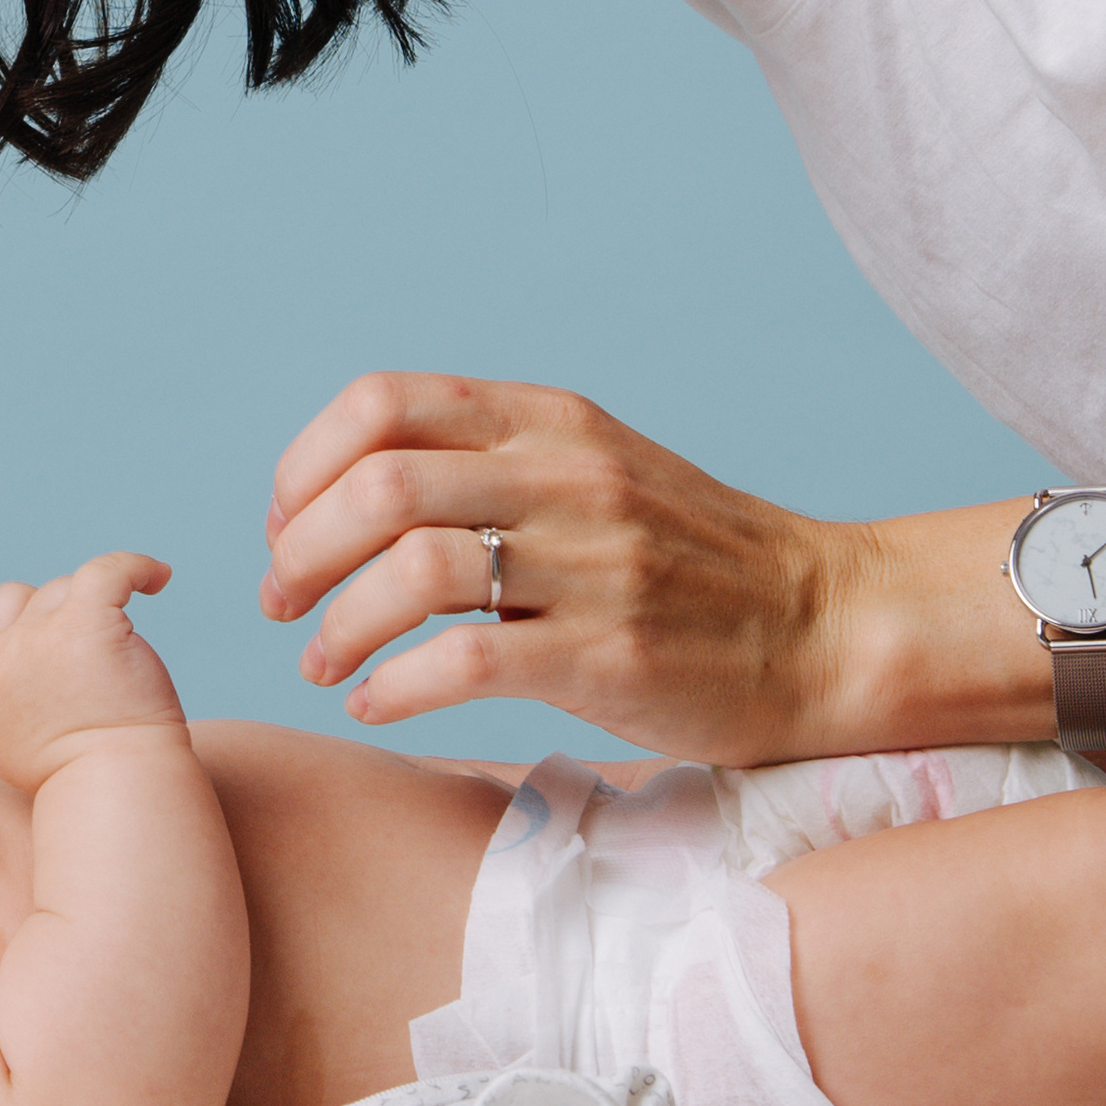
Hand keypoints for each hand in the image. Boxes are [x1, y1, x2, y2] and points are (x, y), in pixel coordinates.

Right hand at [0, 553, 189, 792]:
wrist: (115, 790)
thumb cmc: (75, 777)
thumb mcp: (5, 742)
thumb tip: (19, 656)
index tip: (6, 635)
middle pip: (8, 598)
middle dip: (41, 616)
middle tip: (80, 656)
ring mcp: (37, 638)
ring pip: (57, 589)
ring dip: (87, 609)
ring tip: (120, 649)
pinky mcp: (87, 623)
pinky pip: (106, 569)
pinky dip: (135, 566)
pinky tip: (158, 577)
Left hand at [260, 371, 852, 757]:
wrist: (824, 627)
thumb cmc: (692, 561)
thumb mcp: (594, 470)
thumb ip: (489, 461)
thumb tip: (346, 491)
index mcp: (552, 420)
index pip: (383, 401)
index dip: (307, 464)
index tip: (287, 523)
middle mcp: (567, 477)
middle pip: (378, 486)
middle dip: (301, 551)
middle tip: (281, 602)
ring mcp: (593, 565)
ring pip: (411, 571)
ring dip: (338, 623)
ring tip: (320, 659)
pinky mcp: (612, 654)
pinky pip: (465, 664)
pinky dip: (395, 689)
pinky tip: (377, 704)